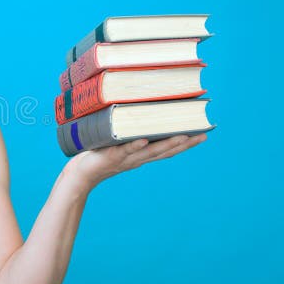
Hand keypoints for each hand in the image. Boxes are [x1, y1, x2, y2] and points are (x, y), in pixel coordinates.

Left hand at [61, 133, 207, 195]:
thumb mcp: (118, 142)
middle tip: (202, 135)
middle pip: (165, 151)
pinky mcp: (111, 156)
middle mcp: (137, 158)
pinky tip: (143, 140)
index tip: (203, 134)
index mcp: (141, 155)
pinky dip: (134, 146)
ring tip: (182, 136)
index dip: (185, 143)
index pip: (167, 149)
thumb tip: (138, 110)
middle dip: (184, 143)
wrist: (80, 173)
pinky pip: (124, 150)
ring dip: (166, 144)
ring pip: (149, 151)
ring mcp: (125, 158)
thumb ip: (129, 131)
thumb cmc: (99, 154)